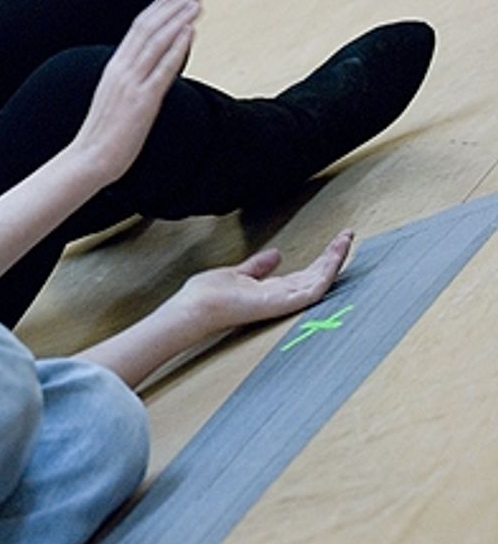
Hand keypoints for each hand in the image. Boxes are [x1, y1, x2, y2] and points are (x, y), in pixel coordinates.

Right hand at [71, 0, 199, 182]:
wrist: (89, 158)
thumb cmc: (102, 134)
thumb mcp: (113, 99)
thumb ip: (129, 82)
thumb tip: (147, 72)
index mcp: (113, 68)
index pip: (137, 28)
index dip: (157, 8)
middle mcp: (121, 70)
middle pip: (148, 28)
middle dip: (171, 7)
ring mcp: (132, 84)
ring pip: (157, 42)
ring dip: (179, 19)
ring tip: (196, 5)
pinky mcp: (144, 101)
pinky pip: (163, 68)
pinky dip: (177, 47)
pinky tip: (190, 32)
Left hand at [174, 230, 353, 334]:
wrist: (195, 307)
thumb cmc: (209, 296)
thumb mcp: (238, 273)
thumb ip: (257, 266)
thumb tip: (276, 254)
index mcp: (272, 290)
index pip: (305, 274)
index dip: (321, 258)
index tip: (335, 241)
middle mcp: (281, 297)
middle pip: (316, 275)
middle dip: (334, 256)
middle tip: (348, 236)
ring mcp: (283, 301)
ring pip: (319, 281)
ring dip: (334, 260)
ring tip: (346, 240)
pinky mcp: (281, 302)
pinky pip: (311, 289)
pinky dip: (326, 273)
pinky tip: (335, 258)